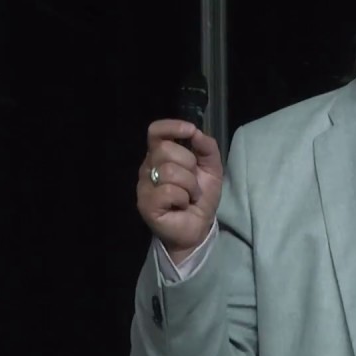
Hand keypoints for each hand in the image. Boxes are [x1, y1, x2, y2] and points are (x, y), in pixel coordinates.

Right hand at [136, 119, 223, 261]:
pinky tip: (182, 205)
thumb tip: (196, 132)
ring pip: (169, 171)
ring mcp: (144, 186)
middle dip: (189, 165)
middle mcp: (149, 167)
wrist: (198, 228)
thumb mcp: (211, 169)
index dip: (171, 126)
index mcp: (161, 155)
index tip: (190, 130)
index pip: (156, 131)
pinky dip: (183, 199)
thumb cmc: (201, 197)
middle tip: (193, 182)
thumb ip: (207, 147)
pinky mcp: (146, 204)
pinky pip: (168, 191)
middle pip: (165, 149)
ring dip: (189, 185)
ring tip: (190, 196)